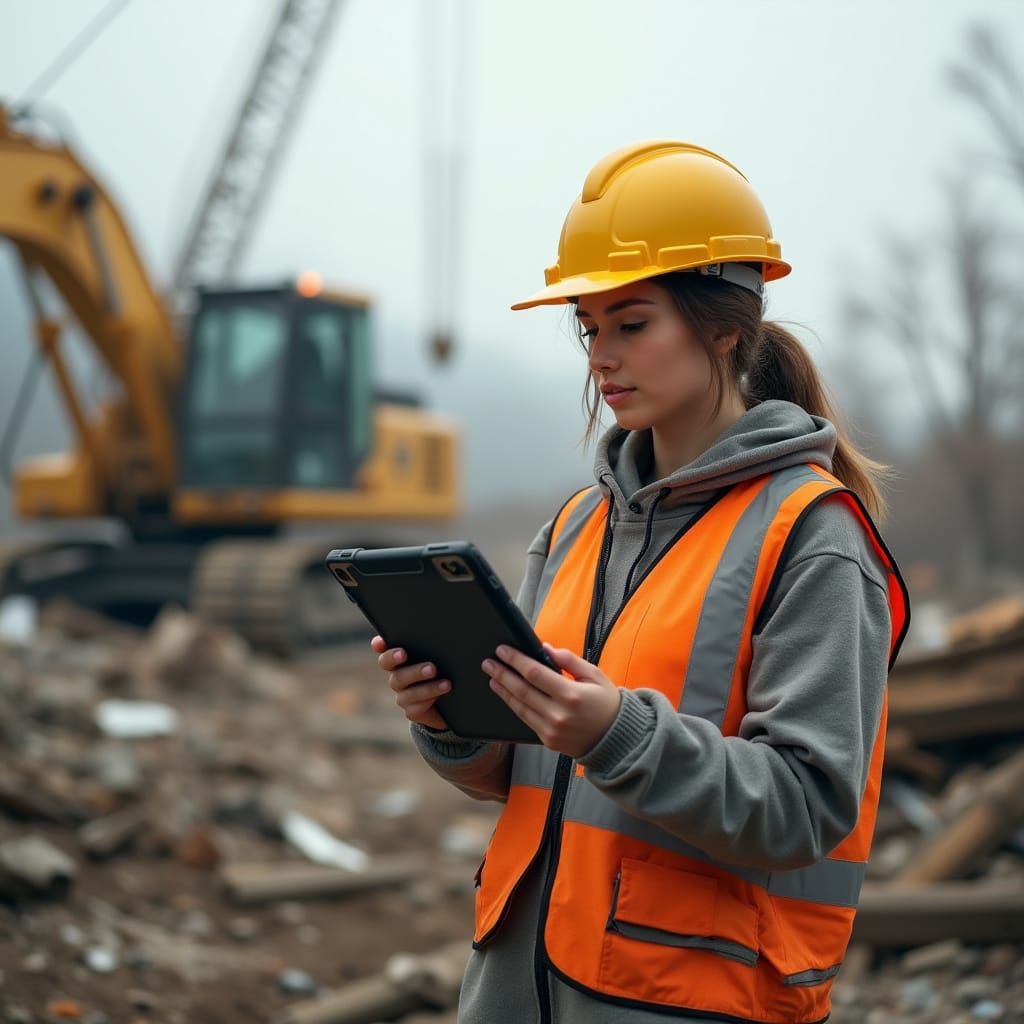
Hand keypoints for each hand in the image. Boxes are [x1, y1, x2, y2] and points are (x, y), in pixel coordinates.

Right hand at [370, 635, 450, 730]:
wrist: (455, 703)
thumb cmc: (447, 672)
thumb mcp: (443, 657)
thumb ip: (435, 646)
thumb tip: (446, 633)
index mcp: (401, 658)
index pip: (383, 648)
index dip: (379, 645)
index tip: (380, 642)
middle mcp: (398, 675)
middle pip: (388, 666)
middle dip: (398, 660)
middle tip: (417, 657)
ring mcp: (403, 695)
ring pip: (406, 690)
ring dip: (426, 687)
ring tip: (445, 683)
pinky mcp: (412, 711)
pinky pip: (415, 708)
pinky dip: (430, 700)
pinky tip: (442, 695)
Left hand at [482, 642, 621, 757]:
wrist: (616, 740)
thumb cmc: (606, 703)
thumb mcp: (594, 675)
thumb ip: (569, 660)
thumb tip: (544, 648)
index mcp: (572, 695)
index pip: (534, 673)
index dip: (516, 660)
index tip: (502, 650)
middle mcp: (559, 714)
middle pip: (521, 690)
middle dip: (502, 674)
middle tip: (488, 662)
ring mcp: (551, 730)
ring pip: (519, 707)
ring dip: (503, 690)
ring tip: (492, 677)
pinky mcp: (548, 740)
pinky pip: (526, 720)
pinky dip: (514, 705)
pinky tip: (506, 695)